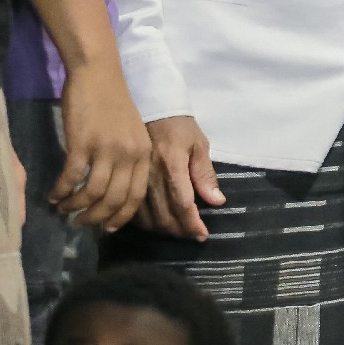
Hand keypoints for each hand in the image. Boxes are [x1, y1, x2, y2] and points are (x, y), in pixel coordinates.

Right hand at [52, 63, 153, 229]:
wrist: (98, 74)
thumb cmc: (113, 103)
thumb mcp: (131, 133)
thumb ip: (128, 160)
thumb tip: (116, 191)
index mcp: (143, 153)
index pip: (135, 196)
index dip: (120, 216)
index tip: (107, 228)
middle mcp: (128, 154)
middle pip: (114, 200)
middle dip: (96, 218)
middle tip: (80, 223)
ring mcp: (105, 149)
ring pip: (91, 193)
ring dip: (75, 206)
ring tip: (64, 210)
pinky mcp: (82, 144)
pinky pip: (71, 178)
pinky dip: (61, 191)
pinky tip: (53, 196)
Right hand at [140, 115, 224, 240]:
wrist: (151, 109)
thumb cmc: (180, 127)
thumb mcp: (199, 145)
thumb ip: (205, 175)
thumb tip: (217, 202)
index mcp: (173, 166)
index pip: (182, 204)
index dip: (192, 224)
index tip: (202, 235)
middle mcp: (151, 177)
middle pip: (164, 216)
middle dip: (180, 231)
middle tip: (192, 234)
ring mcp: (136, 181)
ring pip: (147, 218)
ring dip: (164, 230)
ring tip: (178, 231)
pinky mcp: (126, 182)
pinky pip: (133, 211)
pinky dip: (146, 223)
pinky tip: (157, 223)